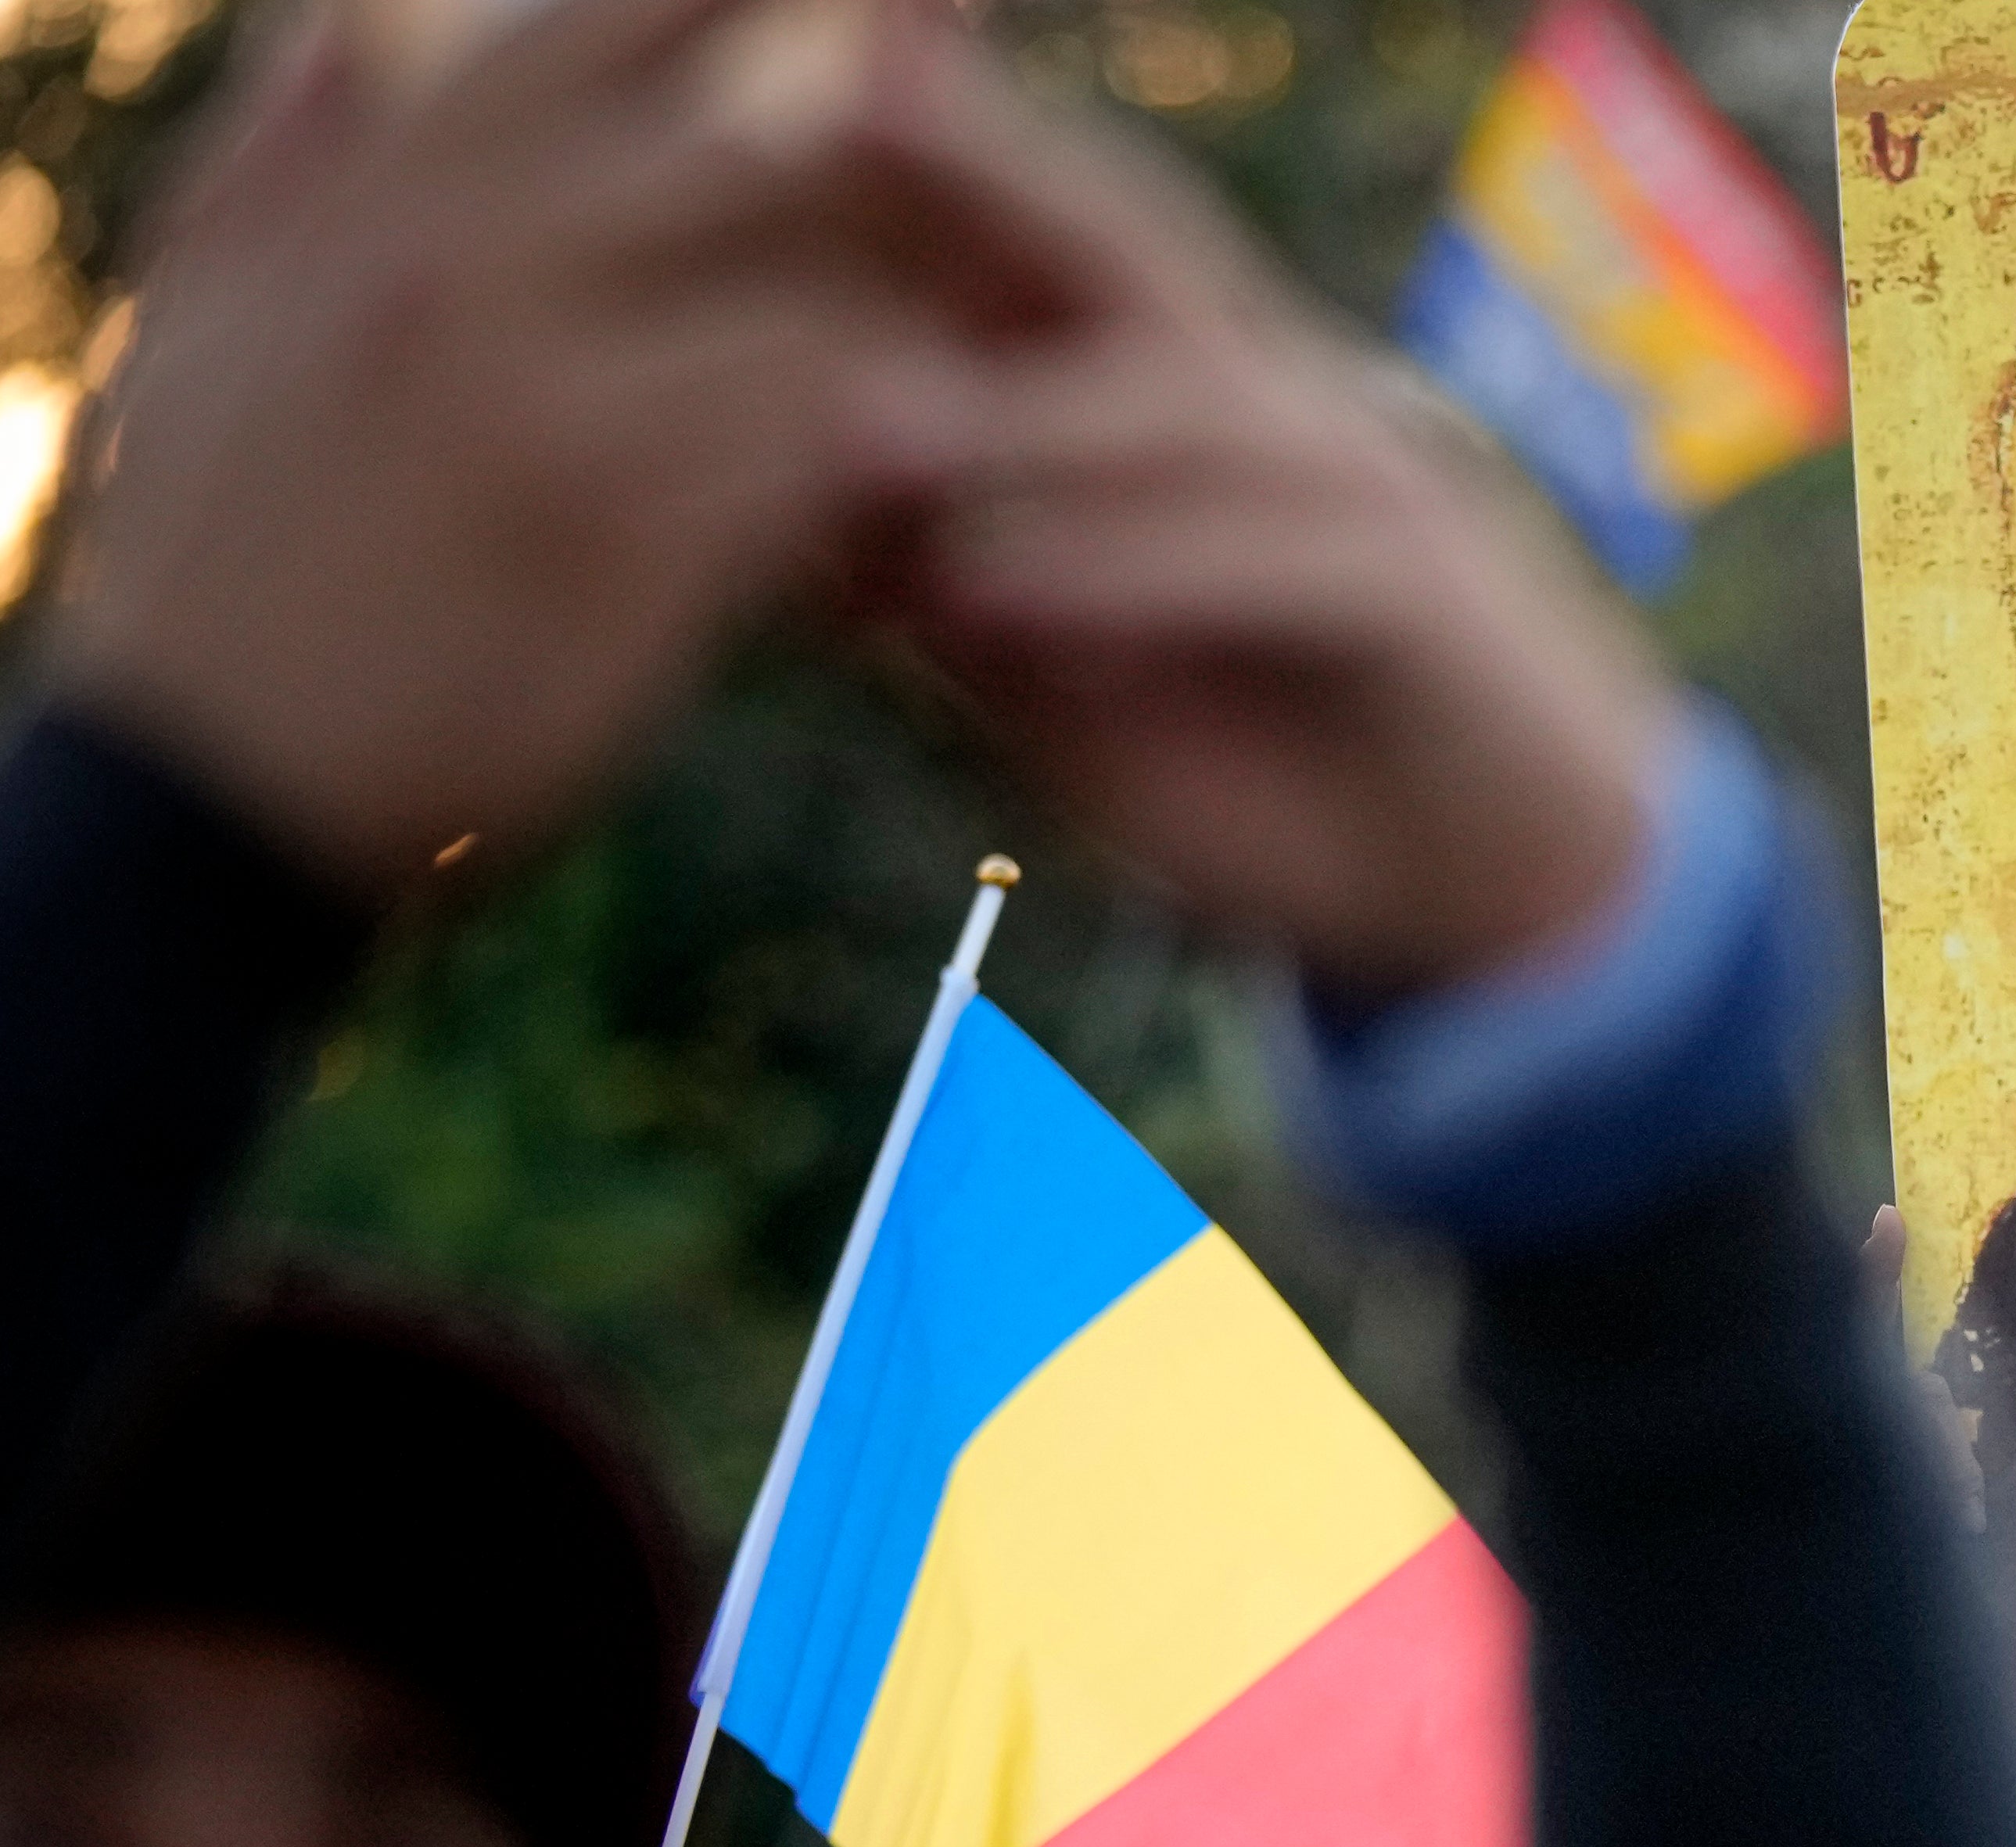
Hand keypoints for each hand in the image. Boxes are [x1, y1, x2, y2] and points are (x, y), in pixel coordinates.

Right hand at [52, 0, 963, 897]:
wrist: (190, 799)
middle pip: (755, 154)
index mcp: (386, 199)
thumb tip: (346, 22)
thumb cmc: (203, 563)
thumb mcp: (210, 325)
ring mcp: (546, 406)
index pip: (595, 26)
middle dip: (904, 175)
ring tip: (1023, 388)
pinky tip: (956, 525)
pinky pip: (822, 477)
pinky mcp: (621, 553)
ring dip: (930, 350)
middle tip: (1020, 196)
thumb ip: (288, 162)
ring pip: (821, 316)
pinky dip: (902, 488)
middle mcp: (467, 270)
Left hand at [842, 50, 1658, 994]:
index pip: (1025, 240)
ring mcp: (1355, 477)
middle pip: (1115, 241)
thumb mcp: (1060, 680)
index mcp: (1173, 383)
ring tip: (853, 429)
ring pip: (1179, 399)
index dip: (898, 164)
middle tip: (824, 93)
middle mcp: (1267, 394)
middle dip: (977, 161)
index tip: (721, 121)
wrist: (1488, 901)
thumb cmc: (1267, 777)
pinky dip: (1122, 570)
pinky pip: (1261, 559)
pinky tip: (992, 589)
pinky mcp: (1418, 592)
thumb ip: (944, 586)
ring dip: (1013, 414)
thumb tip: (772, 520)